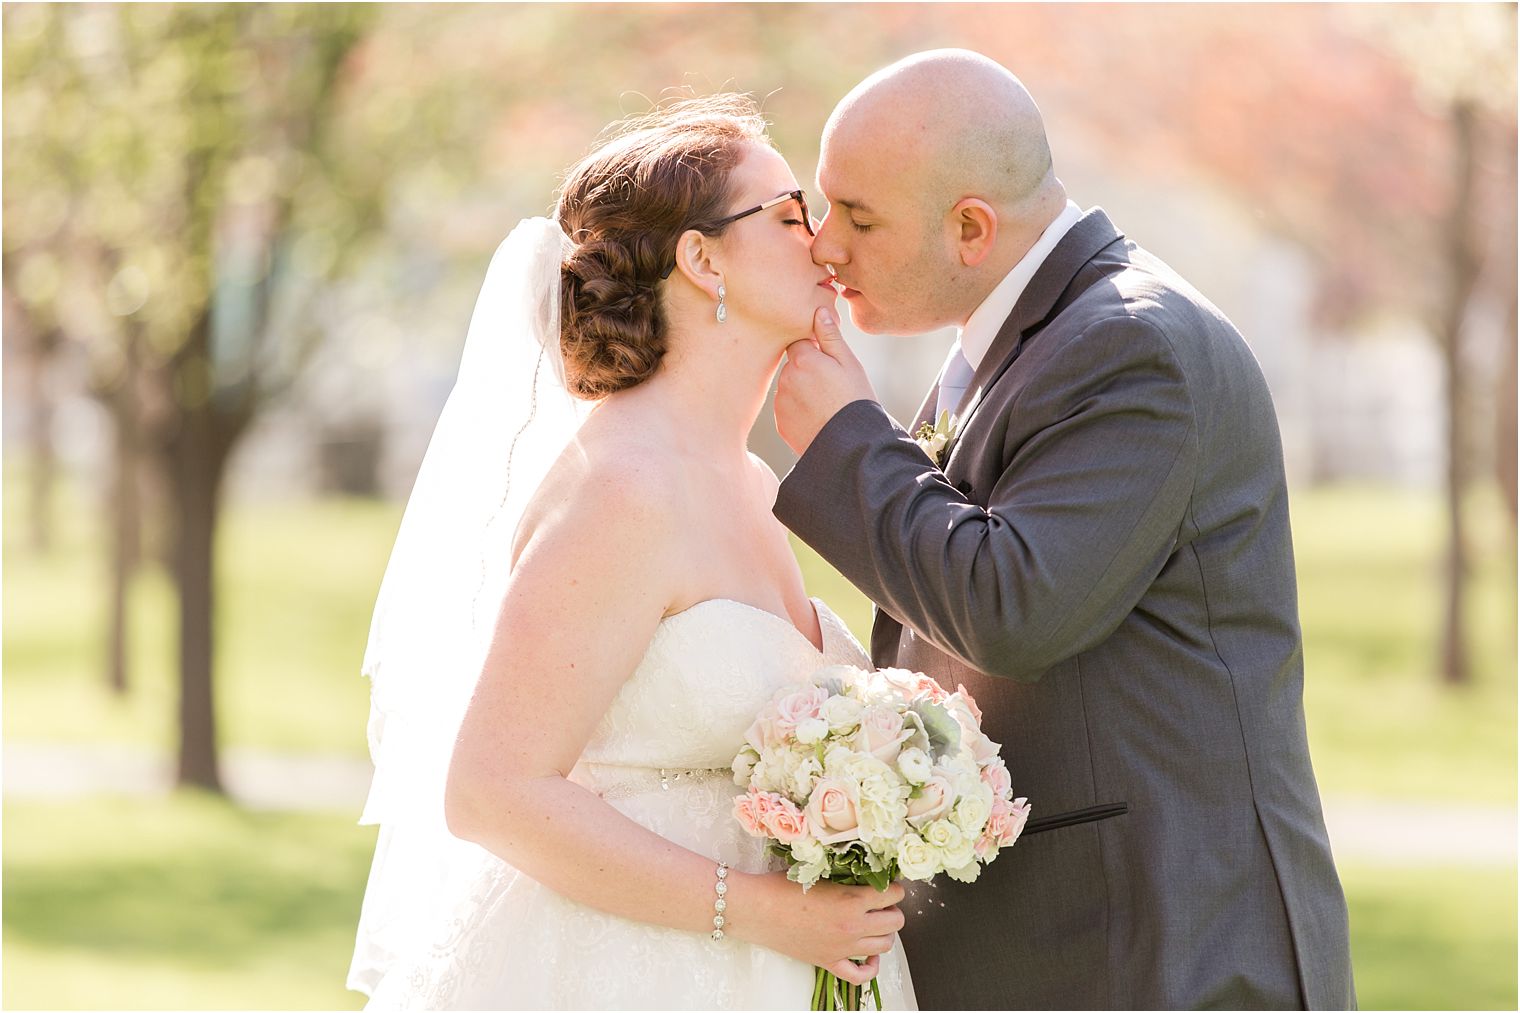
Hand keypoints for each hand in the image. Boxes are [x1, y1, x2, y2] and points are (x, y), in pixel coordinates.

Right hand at [725, 871, 904, 985]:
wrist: (756, 909)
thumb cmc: (780, 887)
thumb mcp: (819, 873)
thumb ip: (845, 876)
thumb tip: (863, 874)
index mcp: (852, 900)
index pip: (893, 895)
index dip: (893, 887)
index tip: (887, 885)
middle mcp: (853, 926)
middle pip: (895, 922)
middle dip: (892, 910)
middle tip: (880, 903)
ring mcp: (843, 947)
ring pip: (885, 946)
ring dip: (884, 933)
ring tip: (874, 923)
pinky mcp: (829, 962)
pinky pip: (861, 975)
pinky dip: (871, 967)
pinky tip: (868, 955)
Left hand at [774, 307, 878, 456]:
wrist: (851, 445)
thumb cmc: (855, 400)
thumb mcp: (849, 364)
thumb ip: (830, 336)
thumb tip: (819, 310)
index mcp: (802, 359)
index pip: (798, 342)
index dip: (813, 349)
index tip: (827, 361)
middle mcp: (785, 378)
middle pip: (793, 365)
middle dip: (807, 370)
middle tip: (830, 387)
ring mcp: (780, 402)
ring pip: (789, 387)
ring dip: (802, 391)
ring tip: (826, 404)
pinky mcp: (780, 423)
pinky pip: (787, 409)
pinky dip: (799, 411)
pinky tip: (818, 418)